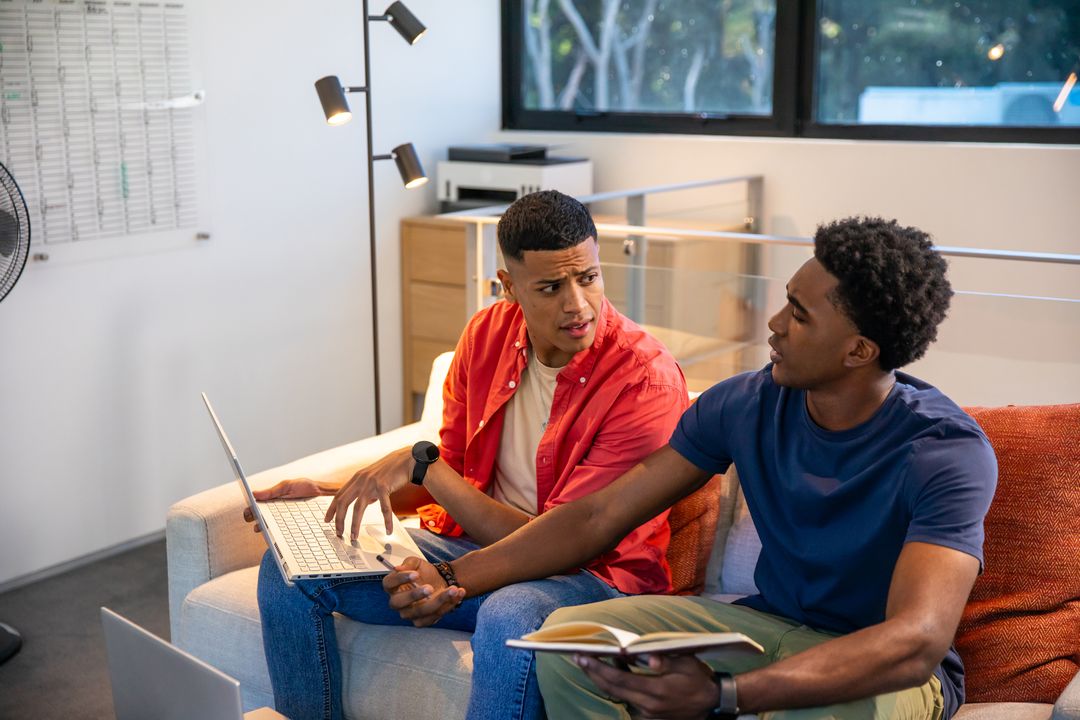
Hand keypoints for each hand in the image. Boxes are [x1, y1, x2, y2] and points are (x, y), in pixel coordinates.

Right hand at [242, 479, 334, 531]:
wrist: (325, 495)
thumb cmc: (307, 488)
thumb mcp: (288, 486)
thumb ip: (272, 491)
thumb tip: (254, 493)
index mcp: (272, 501)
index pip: (256, 508)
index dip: (250, 511)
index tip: (248, 513)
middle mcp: (276, 512)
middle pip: (260, 519)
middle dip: (254, 521)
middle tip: (254, 521)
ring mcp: (284, 520)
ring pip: (270, 528)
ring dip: (264, 530)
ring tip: (262, 529)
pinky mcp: (293, 527)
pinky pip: (283, 533)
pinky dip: (277, 535)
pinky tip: (274, 536)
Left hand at [324, 447, 412, 538]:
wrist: (407, 459)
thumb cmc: (392, 469)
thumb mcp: (373, 478)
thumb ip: (366, 489)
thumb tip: (365, 503)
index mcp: (356, 478)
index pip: (338, 495)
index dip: (331, 509)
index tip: (327, 520)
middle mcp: (361, 480)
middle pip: (343, 502)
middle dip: (339, 519)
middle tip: (338, 533)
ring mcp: (371, 483)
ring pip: (358, 507)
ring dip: (355, 524)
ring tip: (354, 536)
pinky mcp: (384, 486)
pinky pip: (384, 508)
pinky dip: (386, 521)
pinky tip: (388, 530)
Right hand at [383, 557, 465, 627]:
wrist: (440, 581)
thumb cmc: (425, 573)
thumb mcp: (417, 563)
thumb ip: (408, 563)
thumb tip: (398, 568)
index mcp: (393, 586)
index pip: (388, 583)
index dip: (400, 579)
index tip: (415, 574)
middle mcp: (397, 602)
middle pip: (398, 602)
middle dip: (414, 595)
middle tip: (430, 588)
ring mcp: (409, 614)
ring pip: (421, 611)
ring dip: (439, 600)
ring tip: (453, 589)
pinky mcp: (422, 621)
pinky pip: (434, 616)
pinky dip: (449, 605)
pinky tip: (458, 593)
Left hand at [574, 653, 719, 719]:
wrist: (711, 702)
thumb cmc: (698, 678)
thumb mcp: (686, 663)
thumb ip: (665, 660)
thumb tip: (645, 657)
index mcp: (655, 690)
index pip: (619, 679)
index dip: (598, 668)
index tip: (583, 656)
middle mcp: (647, 704)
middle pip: (612, 689)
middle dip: (593, 673)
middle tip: (578, 657)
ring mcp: (647, 712)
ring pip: (617, 696)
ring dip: (601, 680)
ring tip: (589, 663)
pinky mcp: (648, 715)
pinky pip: (626, 699)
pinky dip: (615, 687)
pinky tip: (611, 673)